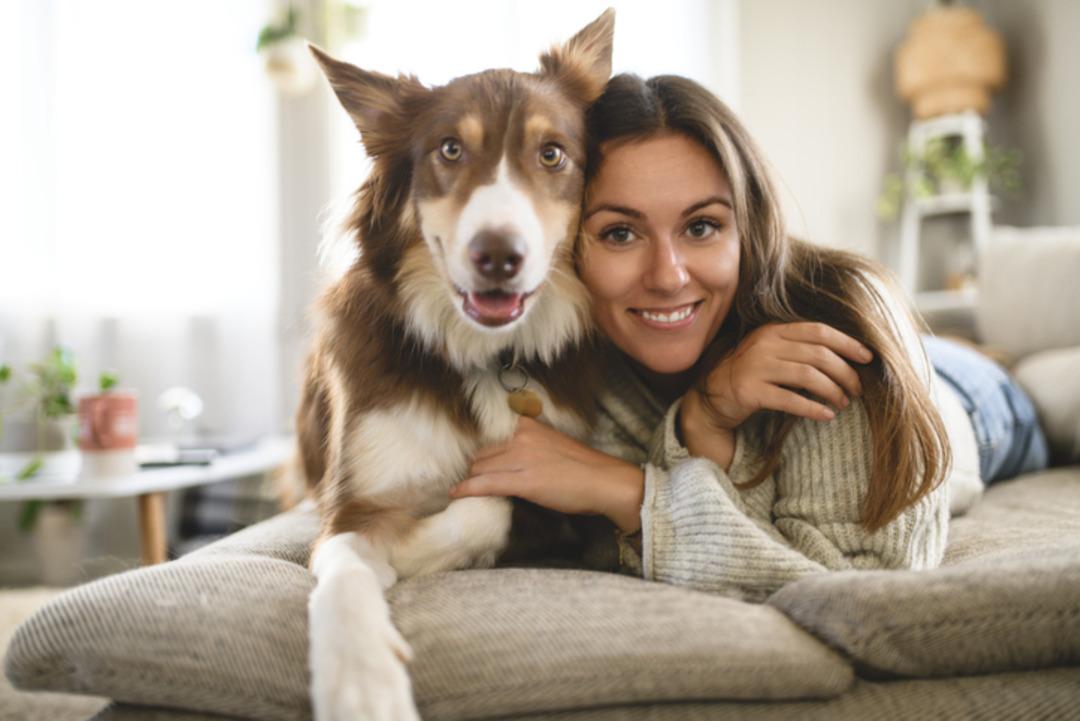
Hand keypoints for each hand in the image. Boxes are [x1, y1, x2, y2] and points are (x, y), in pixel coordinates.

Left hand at [450, 416, 644, 532]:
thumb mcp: (550, 443)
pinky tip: (456, 494)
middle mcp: (521, 436)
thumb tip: (502, 455)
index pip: (487, 435)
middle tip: (464, 479)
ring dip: (470, 480)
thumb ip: (526, 443)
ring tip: (461, 489)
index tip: (463, 458)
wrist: (605, 481)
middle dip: (471, 467)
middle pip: (480, 452)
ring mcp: (521, 457)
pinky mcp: (524, 481)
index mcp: (528, 424)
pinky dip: (467, 489)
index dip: (475, 450)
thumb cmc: (581, 467)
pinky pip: (485, 483)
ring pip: (480, 468)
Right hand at [679, 323, 872, 467]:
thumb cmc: (752, 374)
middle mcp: (764, 345)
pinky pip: (790, 400)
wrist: (712, 394)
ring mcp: (755, 368)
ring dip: (832, 391)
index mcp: (773, 331)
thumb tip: (846, 357)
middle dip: (844, 372)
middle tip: (857, 389)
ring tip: (843, 403)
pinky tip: (826, 415)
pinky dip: (813, 408)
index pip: (818, 331)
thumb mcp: (772, 352)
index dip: (847, 343)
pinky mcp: (749, 391)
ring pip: (807, 376)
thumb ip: (799, 348)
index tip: (867, 358)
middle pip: (817, 355)